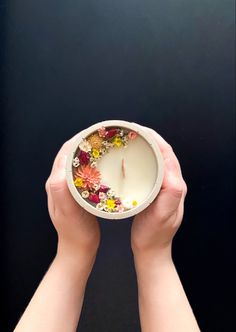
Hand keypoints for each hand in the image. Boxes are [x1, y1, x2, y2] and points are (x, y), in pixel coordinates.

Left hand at [45, 135, 99, 260]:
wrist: (78, 248)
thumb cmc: (75, 232)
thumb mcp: (68, 212)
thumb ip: (61, 189)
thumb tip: (62, 164)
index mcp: (55, 183)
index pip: (65, 153)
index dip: (78, 139)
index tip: (94, 132)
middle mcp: (60, 182)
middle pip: (71, 154)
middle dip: (85, 142)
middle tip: (103, 136)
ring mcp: (69, 187)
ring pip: (78, 162)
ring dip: (90, 152)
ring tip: (105, 146)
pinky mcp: (77, 193)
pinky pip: (85, 172)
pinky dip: (94, 164)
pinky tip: (105, 165)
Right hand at [131, 127, 186, 258]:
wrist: (151, 249)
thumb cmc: (154, 234)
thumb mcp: (163, 216)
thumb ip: (170, 194)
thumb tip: (171, 172)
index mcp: (175, 185)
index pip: (167, 154)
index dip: (155, 139)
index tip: (139, 129)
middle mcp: (172, 183)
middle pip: (162, 153)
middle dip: (149, 138)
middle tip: (131, 130)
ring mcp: (164, 186)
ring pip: (156, 160)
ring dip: (145, 147)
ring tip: (130, 139)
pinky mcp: (155, 190)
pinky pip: (150, 169)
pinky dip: (141, 159)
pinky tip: (130, 159)